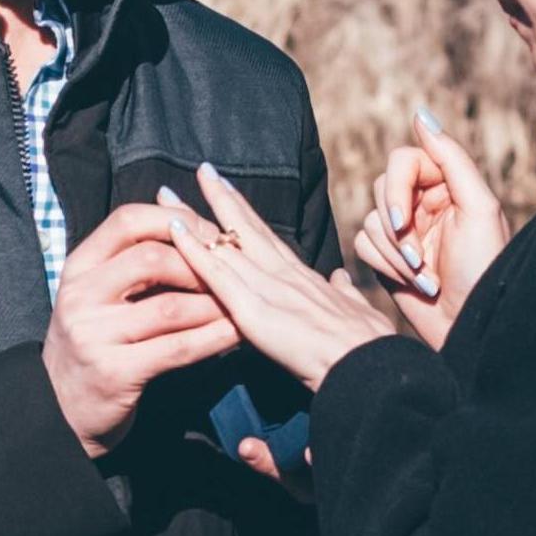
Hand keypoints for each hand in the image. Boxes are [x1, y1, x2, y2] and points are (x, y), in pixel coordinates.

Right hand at [43, 203, 241, 455]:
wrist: (59, 410)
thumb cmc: (92, 345)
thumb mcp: (96, 297)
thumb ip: (130, 266)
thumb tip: (188, 227)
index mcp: (78, 268)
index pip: (128, 221)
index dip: (175, 219)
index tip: (209, 231)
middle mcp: (81, 297)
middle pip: (151, 259)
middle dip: (201, 262)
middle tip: (233, 269)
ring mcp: (94, 335)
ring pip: (170, 307)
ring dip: (215, 303)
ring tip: (244, 302)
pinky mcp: (115, 373)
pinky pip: (177, 349)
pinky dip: (213, 339)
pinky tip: (237, 335)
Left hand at [157, 165, 394, 429]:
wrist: (370, 365)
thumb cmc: (369, 345)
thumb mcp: (358, 310)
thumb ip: (344, 293)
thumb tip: (339, 279)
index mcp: (304, 277)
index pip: (269, 238)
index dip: (248, 216)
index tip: (231, 192)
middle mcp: (283, 273)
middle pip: (244, 228)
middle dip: (220, 198)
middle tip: (200, 170)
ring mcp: (267, 287)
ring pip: (223, 243)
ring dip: (191, 218)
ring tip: (166, 195)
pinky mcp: (253, 309)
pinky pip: (216, 275)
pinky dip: (193, 251)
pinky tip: (173, 231)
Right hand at [344, 107, 511, 351]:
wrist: (470, 325)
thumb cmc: (483, 268)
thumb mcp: (478, 207)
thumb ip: (451, 158)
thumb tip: (420, 115)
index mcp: (447, 184)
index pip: (402, 161)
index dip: (396, 190)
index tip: (404, 222)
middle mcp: (424, 202)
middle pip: (381, 188)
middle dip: (397, 228)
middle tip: (421, 259)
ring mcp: (404, 230)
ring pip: (370, 220)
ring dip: (395, 254)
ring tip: (426, 277)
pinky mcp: (387, 257)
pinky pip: (362, 244)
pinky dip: (384, 265)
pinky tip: (414, 283)